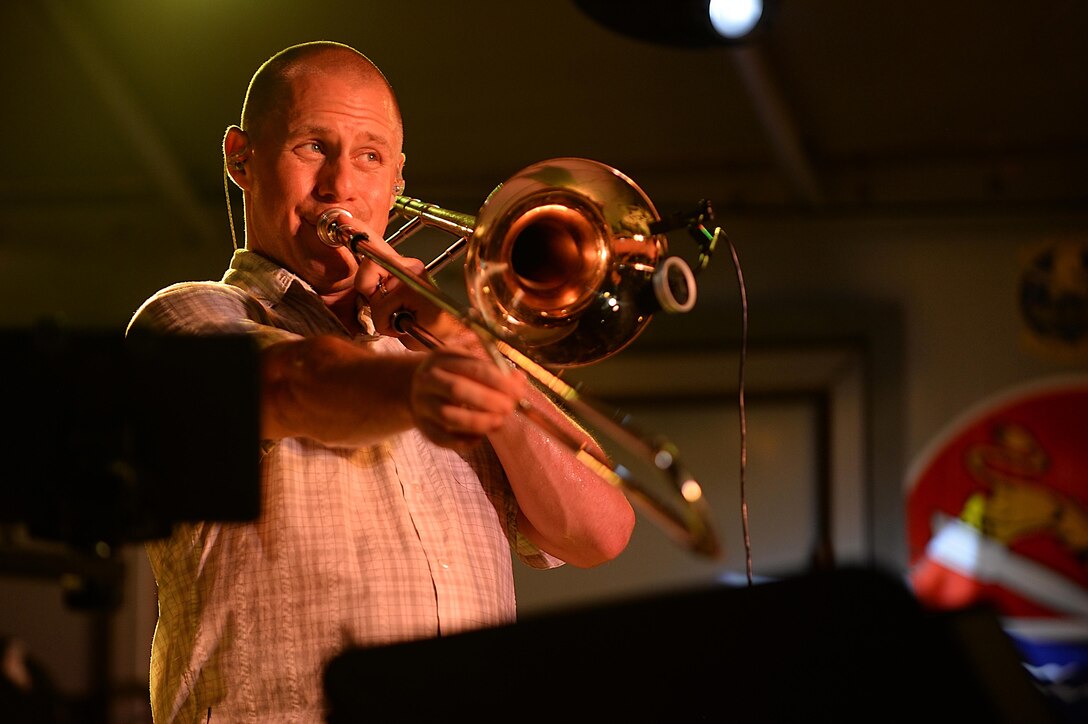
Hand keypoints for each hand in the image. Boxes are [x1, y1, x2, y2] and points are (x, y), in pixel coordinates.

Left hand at [354, 241, 461, 348]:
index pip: (378, 246)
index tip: (343, 218)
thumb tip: (365, 289)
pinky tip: (407, 325)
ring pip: (373, 292)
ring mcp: (412, 274)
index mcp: (406, 267)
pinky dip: (388, 325)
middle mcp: (410, 265)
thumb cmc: (425, 326)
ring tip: (402, 321)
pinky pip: (382, 307)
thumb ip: (379, 294)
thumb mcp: (395, 308)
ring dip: (381, 316)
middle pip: (368, 265)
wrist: (451, 337)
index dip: (360, 231)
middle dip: (369, 293)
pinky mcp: (411, 288)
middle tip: (391, 311)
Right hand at [409, 349, 527, 449]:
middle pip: (457, 390)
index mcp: (442, 359)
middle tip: (508, 408)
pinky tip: (480, 437)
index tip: (518, 391)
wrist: (415, 388)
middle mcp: (428, 380)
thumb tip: (520, 381)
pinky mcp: (422, 427)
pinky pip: (441, 438)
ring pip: (448, 415)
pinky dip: (463, 440)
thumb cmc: (452, 375)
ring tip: (498, 422)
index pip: (473, 368)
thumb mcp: (469, 365)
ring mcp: (422, 404)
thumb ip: (495, 372)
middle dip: (488, 400)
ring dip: (477, 421)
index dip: (499, 381)